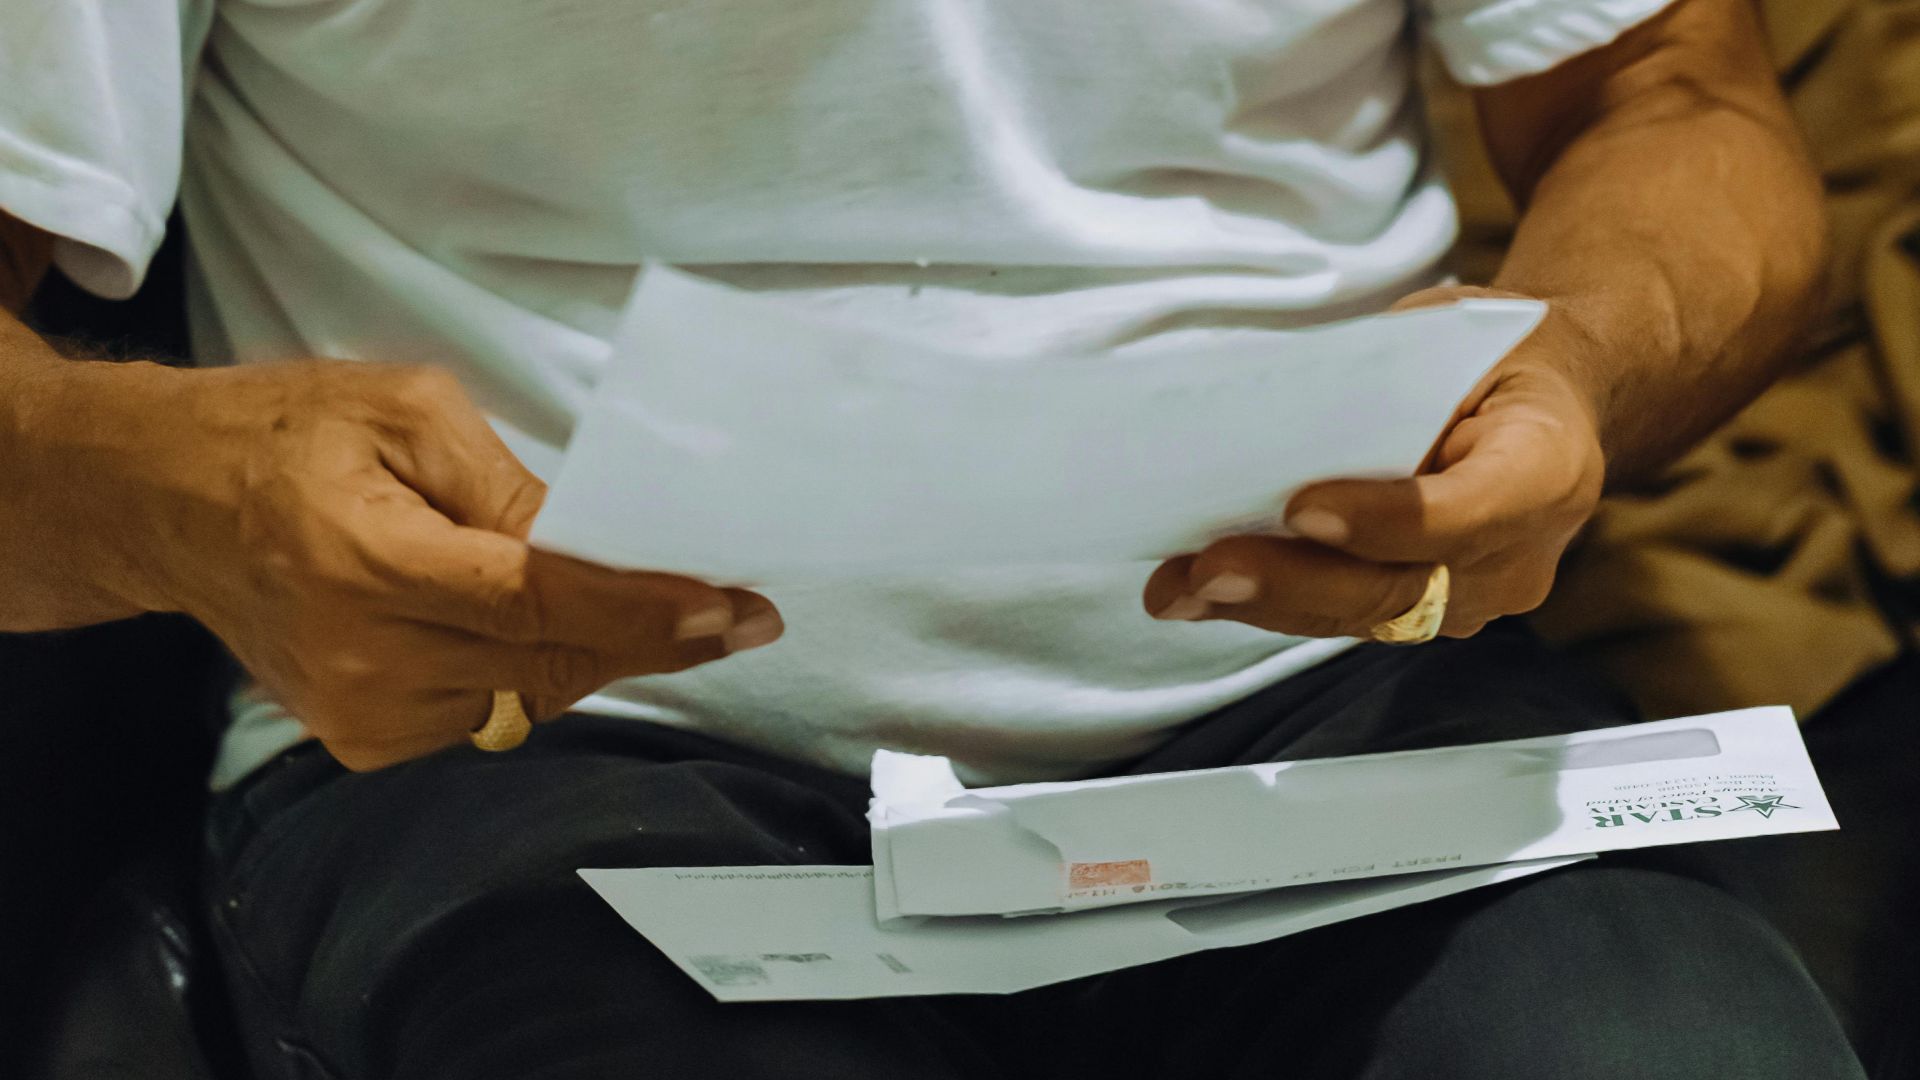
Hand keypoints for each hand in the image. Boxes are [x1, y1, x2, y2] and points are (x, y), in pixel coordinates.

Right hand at [11, 359, 778, 769]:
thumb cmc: (285, 433)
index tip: (732, 610)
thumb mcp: (407, 411)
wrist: (162, 504)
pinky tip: (526, 626)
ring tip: (618, 599)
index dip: (643, 608)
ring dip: (589, 651)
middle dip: (652, 635)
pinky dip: (530, 671)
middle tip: (735, 613)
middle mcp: (362, 658)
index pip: (537, 602)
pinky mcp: (361, 743)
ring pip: (532, 695)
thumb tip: (599, 547)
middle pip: (552, 660)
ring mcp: (359, 714)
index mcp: (367, 560)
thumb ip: (509, 484)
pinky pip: (491, 715)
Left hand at [1143, 286, 1606, 639]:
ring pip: (1362, 616)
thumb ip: (1389, 383)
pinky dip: (1266, 604)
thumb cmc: (1491, 357)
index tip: (1302, 508)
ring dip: (1263, 604)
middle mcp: (1519, 556)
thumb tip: (1273, 423)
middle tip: (1213, 568)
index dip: (1386, 520)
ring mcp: (1472, 599)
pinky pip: (1343, 617)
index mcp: (1547, 469)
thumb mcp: (1455, 333)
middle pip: (1402, 588)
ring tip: (1180, 587)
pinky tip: (1192, 594)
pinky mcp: (1423, 612)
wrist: (1544, 403)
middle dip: (1296, 582)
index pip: (1468, 512)